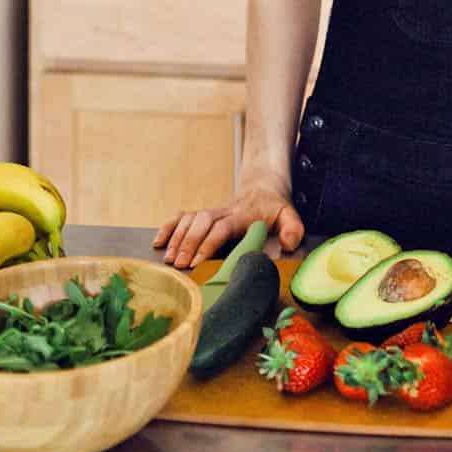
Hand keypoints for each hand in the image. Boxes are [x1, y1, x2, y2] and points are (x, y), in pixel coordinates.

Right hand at [153, 177, 304, 269]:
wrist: (264, 187)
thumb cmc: (275, 208)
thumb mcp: (290, 216)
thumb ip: (293, 229)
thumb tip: (289, 243)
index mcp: (244, 215)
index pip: (223, 227)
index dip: (209, 243)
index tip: (197, 261)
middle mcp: (224, 211)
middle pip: (201, 223)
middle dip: (188, 243)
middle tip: (179, 265)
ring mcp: (212, 211)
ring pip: (189, 219)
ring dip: (177, 237)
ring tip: (168, 259)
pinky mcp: (203, 213)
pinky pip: (182, 216)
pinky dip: (169, 227)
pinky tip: (158, 241)